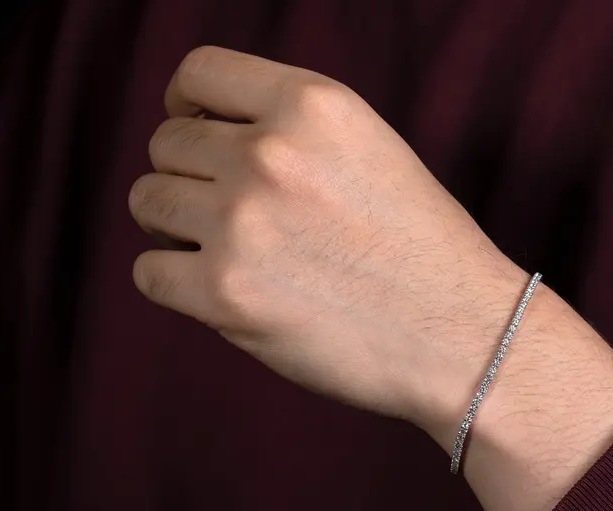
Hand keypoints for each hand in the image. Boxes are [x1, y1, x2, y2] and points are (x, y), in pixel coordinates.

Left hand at [130, 46, 612, 510]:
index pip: (198, 73)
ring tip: (233, 252)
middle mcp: (269, 154)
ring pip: (149, 203)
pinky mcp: (225, 295)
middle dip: (190, 176)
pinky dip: (177, 283)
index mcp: (312, 105)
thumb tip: (200, 131)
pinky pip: (149, 272)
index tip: (195, 131)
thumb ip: (289, 127)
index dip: (186, 104)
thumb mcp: (367, 148)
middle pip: (167, 145)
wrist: (463, 335)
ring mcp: (242, 224)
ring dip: (178, 227)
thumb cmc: (422, 247)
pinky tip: (225, 290)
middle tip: (234, 214)